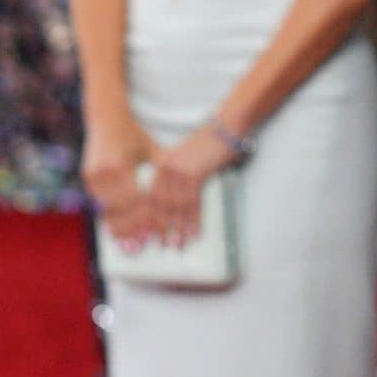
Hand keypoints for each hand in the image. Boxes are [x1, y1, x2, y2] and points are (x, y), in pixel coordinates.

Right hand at [82, 116, 155, 248]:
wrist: (105, 118)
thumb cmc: (134, 134)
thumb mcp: (151, 149)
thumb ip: (163, 170)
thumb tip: (183, 189)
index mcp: (122, 165)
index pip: (134, 200)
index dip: (142, 220)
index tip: (149, 236)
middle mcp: (104, 172)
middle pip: (118, 209)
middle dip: (129, 231)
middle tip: (137, 249)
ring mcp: (93, 176)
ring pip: (106, 208)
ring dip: (117, 228)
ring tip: (125, 245)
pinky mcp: (87, 177)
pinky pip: (98, 202)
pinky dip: (107, 217)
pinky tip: (114, 229)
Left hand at [147, 127, 238, 247]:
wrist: (225, 129)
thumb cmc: (208, 145)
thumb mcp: (185, 159)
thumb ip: (176, 178)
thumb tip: (175, 203)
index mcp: (161, 165)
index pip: (151, 197)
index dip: (151, 218)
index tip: (150, 235)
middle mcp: (166, 169)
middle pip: (161, 205)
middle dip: (163, 229)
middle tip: (165, 246)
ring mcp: (180, 172)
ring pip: (177, 207)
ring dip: (179, 229)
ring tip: (179, 245)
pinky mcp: (195, 174)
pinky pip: (194, 203)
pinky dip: (194, 221)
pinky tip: (195, 233)